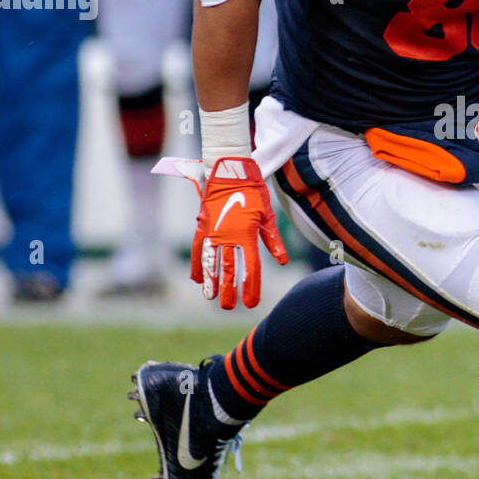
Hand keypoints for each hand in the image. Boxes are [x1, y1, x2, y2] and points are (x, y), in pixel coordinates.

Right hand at [190, 156, 286, 307]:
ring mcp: (212, 231)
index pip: (250, 267)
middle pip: (229, 269)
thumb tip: (282, 262)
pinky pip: (198, 249)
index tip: (251, 302)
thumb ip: (273, 240)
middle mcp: (228, 236)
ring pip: (210, 262)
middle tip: (229, 307)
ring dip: (211, 281)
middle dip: (229, 290)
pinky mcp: (202, 226)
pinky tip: (196, 278)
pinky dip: (197, 264)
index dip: (251, 286)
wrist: (230, 171)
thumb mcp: (267, 215)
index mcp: (246, 234)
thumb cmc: (253, 192)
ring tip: (210, 297)